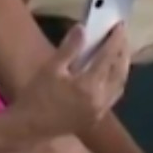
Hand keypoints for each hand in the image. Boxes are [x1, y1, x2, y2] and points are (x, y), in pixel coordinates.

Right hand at [12, 26, 129, 137]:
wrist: (29, 127)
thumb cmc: (37, 96)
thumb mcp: (51, 68)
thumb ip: (70, 48)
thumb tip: (83, 28)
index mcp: (89, 86)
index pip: (108, 57)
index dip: (115, 40)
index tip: (120, 25)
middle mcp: (100, 99)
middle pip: (120, 72)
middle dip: (123, 52)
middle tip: (123, 36)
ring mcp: (100, 110)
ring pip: (119, 85)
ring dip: (123, 67)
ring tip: (121, 51)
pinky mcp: (96, 117)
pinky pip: (114, 95)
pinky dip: (117, 81)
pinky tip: (112, 73)